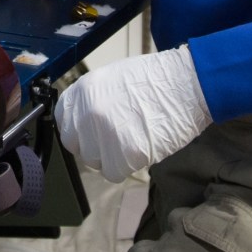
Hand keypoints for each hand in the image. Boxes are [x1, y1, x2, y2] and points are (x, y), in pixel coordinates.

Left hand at [54, 47, 211, 182]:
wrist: (188, 83)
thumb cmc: (157, 80)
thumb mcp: (113, 79)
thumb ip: (93, 101)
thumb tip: (84, 123)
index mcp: (84, 90)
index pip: (63, 120)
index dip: (77, 130)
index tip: (89, 133)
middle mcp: (88, 112)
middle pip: (76, 146)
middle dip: (94, 147)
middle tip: (116, 140)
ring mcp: (104, 133)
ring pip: (95, 162)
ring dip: (112, 158)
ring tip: (134, 139)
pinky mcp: (125, 152)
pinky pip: (114, 172)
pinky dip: (127, 167)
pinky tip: (141, 149)